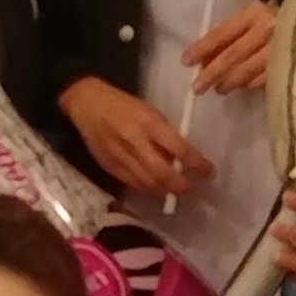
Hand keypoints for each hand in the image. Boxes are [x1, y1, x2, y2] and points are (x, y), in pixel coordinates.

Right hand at [58, 73, 211, 197]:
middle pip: (163, 173)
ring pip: (148, 184)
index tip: (209, 171)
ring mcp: (120, 156)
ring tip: (177, 192)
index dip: (197, 164)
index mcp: (149, 122)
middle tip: (192, 188)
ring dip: (165, 191)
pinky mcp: (109, 166)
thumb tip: (182, 157)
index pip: (179, 148)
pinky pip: (132, 184)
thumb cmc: (123, 104)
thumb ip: (164, 134)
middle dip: (181, 185)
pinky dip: (147, 190)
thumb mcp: (149, 111)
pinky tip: (156, 190)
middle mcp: (135, 141)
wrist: (87, 103)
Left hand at [187, 0, 279, 95]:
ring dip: (230, 81)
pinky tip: (242, 88)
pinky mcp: (292, 62)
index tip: (186, 61)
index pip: (222, 32)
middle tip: (197, 87)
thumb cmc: (282, 16)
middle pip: (233, 54)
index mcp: (254, 12)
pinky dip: (251, 84)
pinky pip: (266, 77)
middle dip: (212, 72)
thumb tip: (208, 57)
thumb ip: (238, 32)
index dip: (202, 48)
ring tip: (218, 89)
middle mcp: (267, 28)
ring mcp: (281, 47)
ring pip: (249, 69)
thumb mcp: (258, 16)